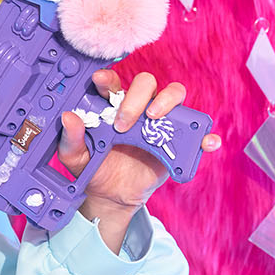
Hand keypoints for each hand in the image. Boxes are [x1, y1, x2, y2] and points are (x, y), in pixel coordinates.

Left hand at [58, 69, 221, 230]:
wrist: (112, 195)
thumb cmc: (94, 169)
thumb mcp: (76, 158)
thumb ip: (72, 139)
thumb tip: (68, 118)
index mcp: (111, 107)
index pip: (113, 84)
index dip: (108, 78)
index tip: (100, 80)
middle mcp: (139, 108)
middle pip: (146, 83)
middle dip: (135, 97)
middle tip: (123, 123)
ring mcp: (161, 122)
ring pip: (175, 94)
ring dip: (168, 101)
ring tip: (155, 118)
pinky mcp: (177, 140)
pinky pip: (197, 132)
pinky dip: (205, 134)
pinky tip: (206, 142)